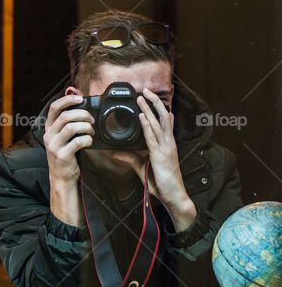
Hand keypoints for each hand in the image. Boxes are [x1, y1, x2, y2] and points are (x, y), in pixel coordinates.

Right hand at [43, 94, 93, 226]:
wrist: (62, 177)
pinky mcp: (62, 155)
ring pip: (71, 127)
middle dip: (82, 114)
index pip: (54, 108)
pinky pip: (77, 142)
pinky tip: (90, 142)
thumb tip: (76, 96)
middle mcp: (49, 135)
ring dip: (86, 127)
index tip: (80, 98)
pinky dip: (87, 139)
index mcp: (49, 128)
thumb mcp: (64, 136)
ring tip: (91, 131)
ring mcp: (54, 145)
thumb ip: (68, 120)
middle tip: (91, 119)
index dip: (67, 100)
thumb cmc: (66, 153)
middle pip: (65, 116)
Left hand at [110, 89, 196, 231]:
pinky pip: (152, 137)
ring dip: (149, 108)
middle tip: (145, 90)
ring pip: (158, 123)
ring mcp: (166, 148)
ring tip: (142, 97)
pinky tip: (142, 116)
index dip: (157, 109)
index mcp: (166, 144)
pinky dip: (147, 125)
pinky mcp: (161, 155)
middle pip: (162, 117)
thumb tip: (114, 151)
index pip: (163, 122)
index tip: (150, 97)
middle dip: (154, 102)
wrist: (174, 196)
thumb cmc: (161, 182)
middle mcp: (168, 143)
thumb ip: (129, 158)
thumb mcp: (142, 167)